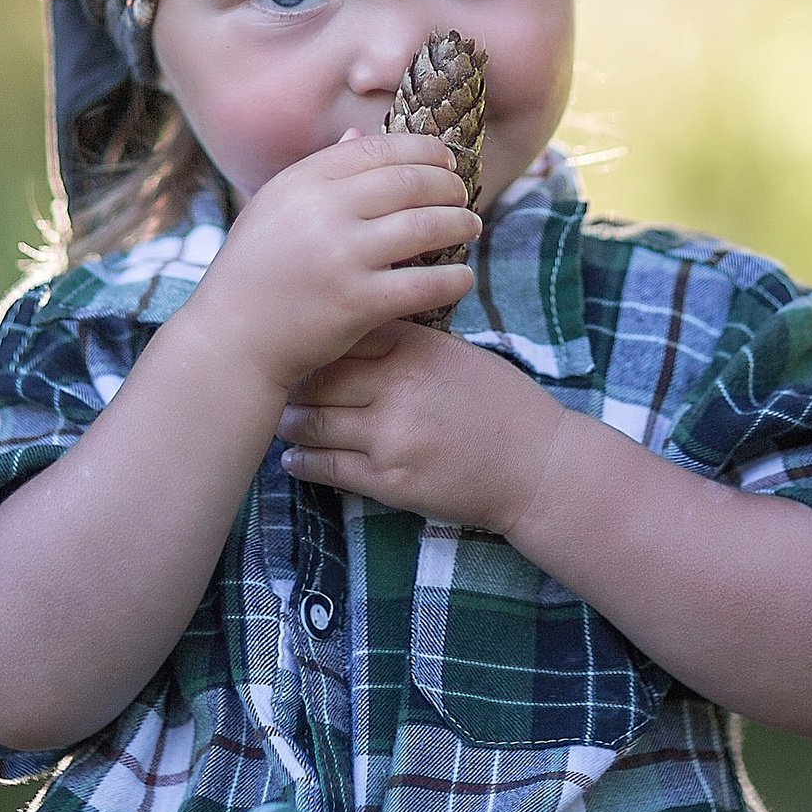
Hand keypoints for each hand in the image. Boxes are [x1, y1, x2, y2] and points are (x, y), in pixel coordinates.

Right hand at [177, 134, 478, 392]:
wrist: (231, 339)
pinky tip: (463, 279)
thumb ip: (319, 175)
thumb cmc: (256, 273)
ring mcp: (342, 257)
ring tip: (470, 227)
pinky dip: (455, 279)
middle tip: (464, 196)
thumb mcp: (274, 210)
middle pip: (410, 182)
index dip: (422, 150)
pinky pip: (425, 284)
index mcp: (301, 182)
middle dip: (449, 186)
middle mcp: (322, 212)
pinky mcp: (358, 303)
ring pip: (426, 226)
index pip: (377, 149)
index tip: (445, 160)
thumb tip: (360, 137)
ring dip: (460, 224)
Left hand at [276, 321, 566, 531]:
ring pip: (314, 422)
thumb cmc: (500, 405)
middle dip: (293, 381)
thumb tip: (351, 331)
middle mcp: (399, 387)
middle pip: (320, 376)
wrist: (536, 467)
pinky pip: (328, 468)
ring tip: (281, 419)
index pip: (345, 333)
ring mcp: (392, 435)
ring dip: (291, 422)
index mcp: (417, 349)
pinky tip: (293, 458)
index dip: (315, 338)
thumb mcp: (458, 355)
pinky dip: (303, 462)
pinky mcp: (390, 480)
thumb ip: (407, 341)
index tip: (298, 343)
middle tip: (275, 382)